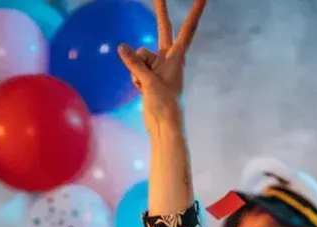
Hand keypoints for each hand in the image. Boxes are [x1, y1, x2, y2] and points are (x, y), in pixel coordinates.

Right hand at [116, 0, 207, 123]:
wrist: (163, 125)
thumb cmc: (164, 104)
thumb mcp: (148, 82)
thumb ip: (134, 63)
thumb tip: (122, 47)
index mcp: (177, 56)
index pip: (187, 29)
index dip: (195, 12)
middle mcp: (168, 57)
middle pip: (163, 29)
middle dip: (160, 11)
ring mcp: (158, 65)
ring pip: (140, 55)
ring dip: (137, 69)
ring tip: (144, 86)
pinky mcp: (148, 75)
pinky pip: (135, 67)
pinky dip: (134, 77)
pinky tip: (140, 89)